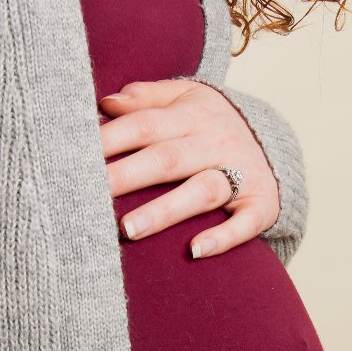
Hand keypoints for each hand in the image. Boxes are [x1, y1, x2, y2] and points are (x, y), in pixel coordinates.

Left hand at [98, 79, 281, 258]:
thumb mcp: (187, 99)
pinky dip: (223, 238)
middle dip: (127, 176)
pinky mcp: (260, 205)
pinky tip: (195, 251)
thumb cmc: (213, 126)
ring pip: (201, 191)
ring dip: (165, 210)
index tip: (75, 153)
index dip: (110, 139)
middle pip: (166, 159)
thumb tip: (106, 102)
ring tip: (128, 229)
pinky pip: (244, 223)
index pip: (144, 125)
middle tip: (89, 193)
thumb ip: (148, 99)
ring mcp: (240, 175)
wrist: (276, 146)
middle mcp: (215, 143)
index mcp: (192, 115)